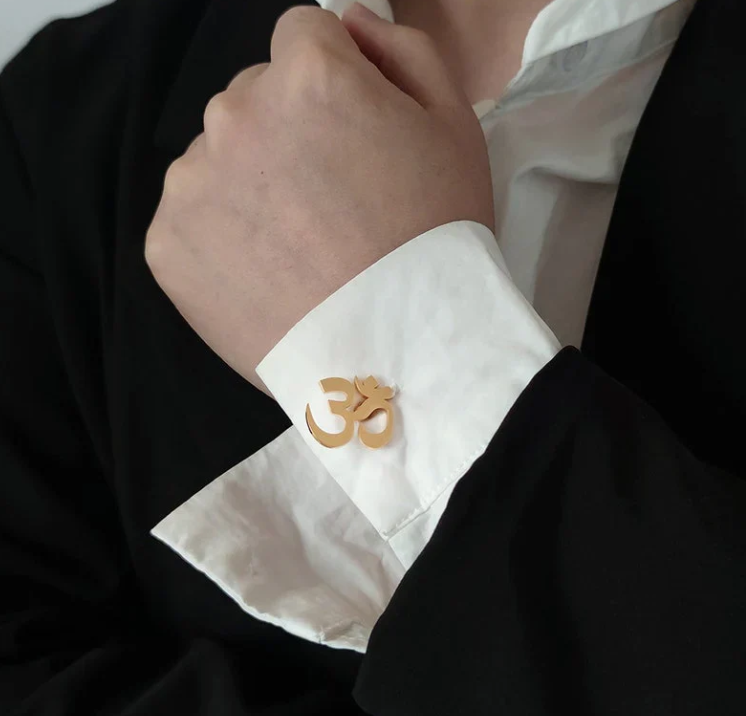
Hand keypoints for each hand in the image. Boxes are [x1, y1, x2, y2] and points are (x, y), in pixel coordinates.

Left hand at [145, 2, 493, 394]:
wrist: (394, 354)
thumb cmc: (436, 239)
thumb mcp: (455, 126)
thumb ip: (402, 50)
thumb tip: (346, 21)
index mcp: (308, 77)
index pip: (304, 36)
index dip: (336, 80)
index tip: (353, 133)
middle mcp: (235, 115)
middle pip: (256, 97)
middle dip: (289, 130)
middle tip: (330, 203)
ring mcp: (192, 183)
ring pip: (219, 156)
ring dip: (250, 181)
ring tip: (297, 245)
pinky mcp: (166, 246)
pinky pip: (193, 214)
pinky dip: (221, 234)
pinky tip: (264, 272)